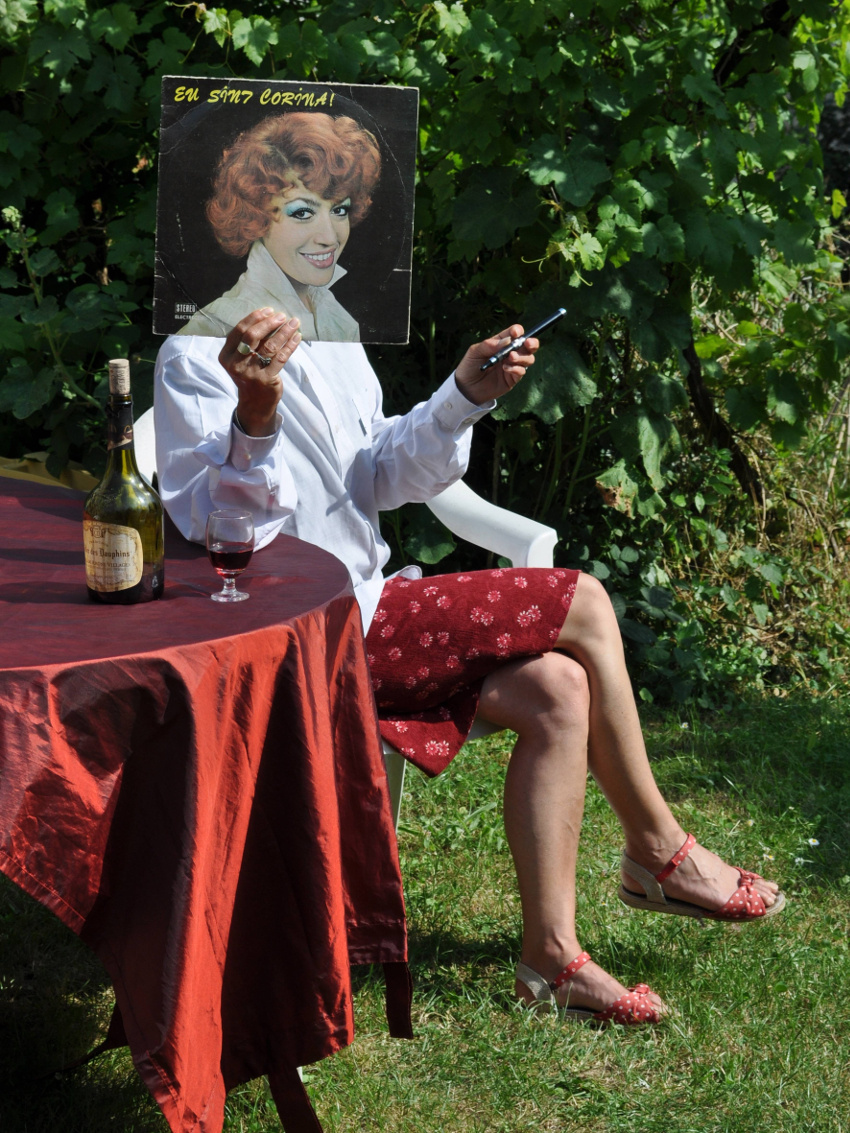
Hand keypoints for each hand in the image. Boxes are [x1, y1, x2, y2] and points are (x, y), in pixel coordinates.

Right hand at [219, 308, 301, 435]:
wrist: (255, 403)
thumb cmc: (250, 374)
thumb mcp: (241, 359)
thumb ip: (249, 342)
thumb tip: (269, 317)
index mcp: (226, 356)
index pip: (239, 331)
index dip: (254, 318)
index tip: (268, 310)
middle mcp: (236, 364)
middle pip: (252, 336)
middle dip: (269, 323)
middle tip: (282, 316)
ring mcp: (251, 372)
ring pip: (269, 346)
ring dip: (284, 332)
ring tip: (294, 322)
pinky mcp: (266, 379)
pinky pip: (281, 357)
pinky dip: (290, 345)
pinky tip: (297, 336)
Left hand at [453, 324, 537, 405]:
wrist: (466, 388)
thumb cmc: (469, 367)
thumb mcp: (475, 352)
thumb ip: (490, 345)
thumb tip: (508, 340)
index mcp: (501, 342)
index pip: (514, 333)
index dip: (517, 331)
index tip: (515, 333)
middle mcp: (509, 353)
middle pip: (528, 345)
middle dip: (531, 342)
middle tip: (528, 343)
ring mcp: (512, 366)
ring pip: (528, 358)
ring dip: (522, 357)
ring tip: (511, 358)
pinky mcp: (512, 378)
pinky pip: (522, 371)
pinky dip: (516, 368)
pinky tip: (505, 368)